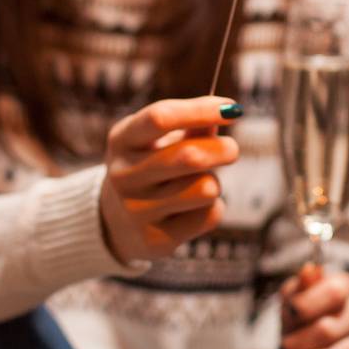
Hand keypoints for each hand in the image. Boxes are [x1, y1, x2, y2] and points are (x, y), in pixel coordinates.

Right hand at [100, 97, 240, 264]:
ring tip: (201, 183)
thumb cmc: (148, 166)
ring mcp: (137, 211)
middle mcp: (124, 175)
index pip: (161, 118)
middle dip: (222, 149)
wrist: (116, 222)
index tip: (232, 108)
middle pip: (190, 157)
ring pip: (205, 189)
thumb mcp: (157, 140)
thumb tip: (226, 112)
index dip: (201, 110)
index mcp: (122, 140)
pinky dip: (212, 209)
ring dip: (214, 182)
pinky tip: (192, 209)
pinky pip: (209, 216)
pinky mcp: (156, 240)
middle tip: (231, 149)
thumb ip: (190, 126)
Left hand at [261, 264, 348, 348]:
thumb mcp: (295, 296)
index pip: (334, 292)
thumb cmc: (305, 314)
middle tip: (281, 347)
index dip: (306, 305)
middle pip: (330, 330)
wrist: (319, 334)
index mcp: (347, 285)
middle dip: (297, 343)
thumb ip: (299, 286)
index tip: (288, 314)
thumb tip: (308, 271)